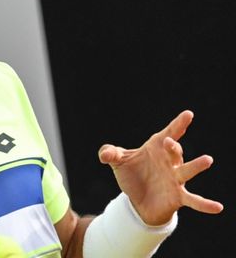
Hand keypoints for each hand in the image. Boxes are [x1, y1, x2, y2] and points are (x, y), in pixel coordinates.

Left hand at [98, 110, 222, 224]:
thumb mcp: (118, 162)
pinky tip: (218, 207)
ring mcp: (176, 179)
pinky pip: (194, 200)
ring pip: (187, 171)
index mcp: (156, 149)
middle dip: (173, 147)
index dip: (178, 124)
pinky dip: (205, 204)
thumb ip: (110, 154)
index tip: (188, 114)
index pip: (169, 133)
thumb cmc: (132, 175)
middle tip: (169, 142)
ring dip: (196, 166)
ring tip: (207, 160)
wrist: (138, 200)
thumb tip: (104, 154)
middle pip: (175, 151)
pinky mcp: (178, 197)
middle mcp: (170, 162)